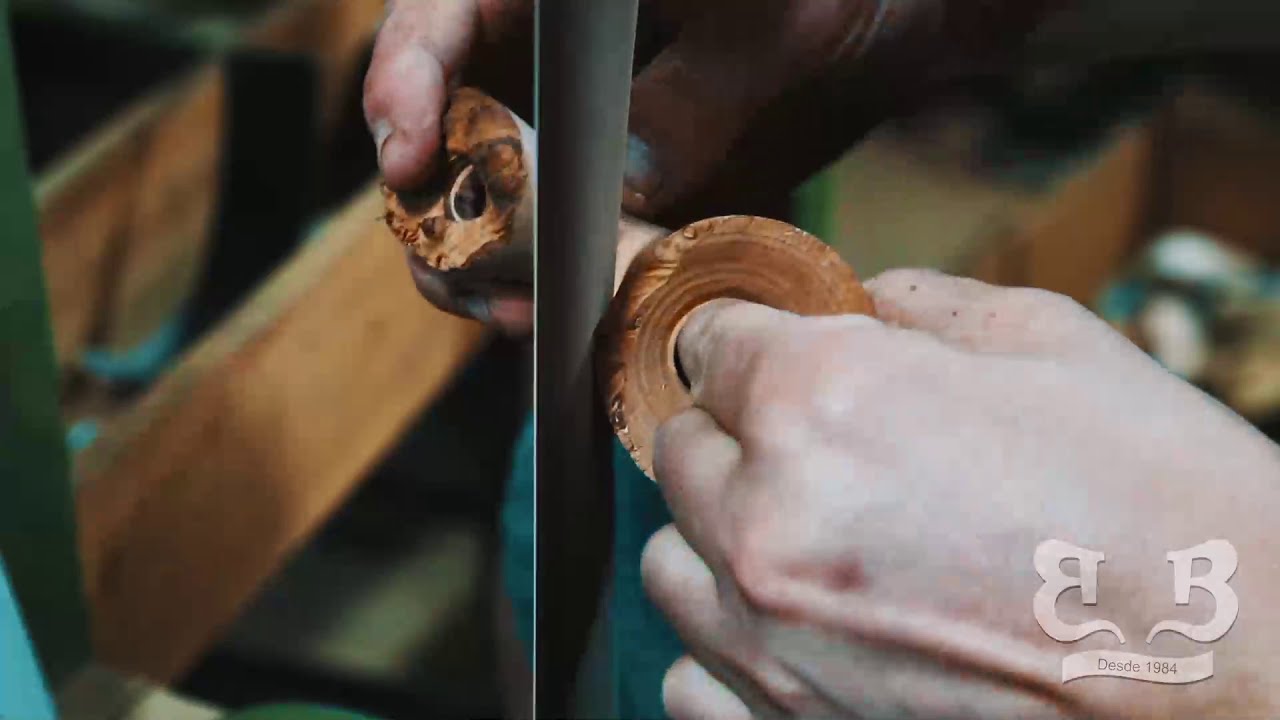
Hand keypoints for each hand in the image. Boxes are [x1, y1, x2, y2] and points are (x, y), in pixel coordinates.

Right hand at [365, 1, 1060, 331]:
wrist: (893, 21)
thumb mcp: (771, 29)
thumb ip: (688, 107)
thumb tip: (610, 192)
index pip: (441, 15)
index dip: (405, 82)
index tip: (407, 154)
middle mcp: (545, 53)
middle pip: (440, 123)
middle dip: (435, 203)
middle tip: (460, 271)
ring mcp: (568, 123)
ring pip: (481, 192)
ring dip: (480, 258)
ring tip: (510, 311)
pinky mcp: (604, 180)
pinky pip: (551, 235)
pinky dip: (544, 280)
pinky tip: (554, 315)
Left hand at [643, 269, 1279, 718]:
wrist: (1248, 666)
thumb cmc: (1164, 502)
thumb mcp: (1048, 342)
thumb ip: (913, 304)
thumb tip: (851, 303)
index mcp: (820, 403)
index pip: (707, 344)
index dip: (747, 339)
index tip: (769, 351)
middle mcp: (769, 524)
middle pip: (678, 449)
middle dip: (740, 433)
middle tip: (823, 447)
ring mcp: (770, 646)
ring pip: (671, 563)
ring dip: (725, 538)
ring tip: (818, 541)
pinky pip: (691, 677)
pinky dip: (733, 648)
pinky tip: (812, 631)